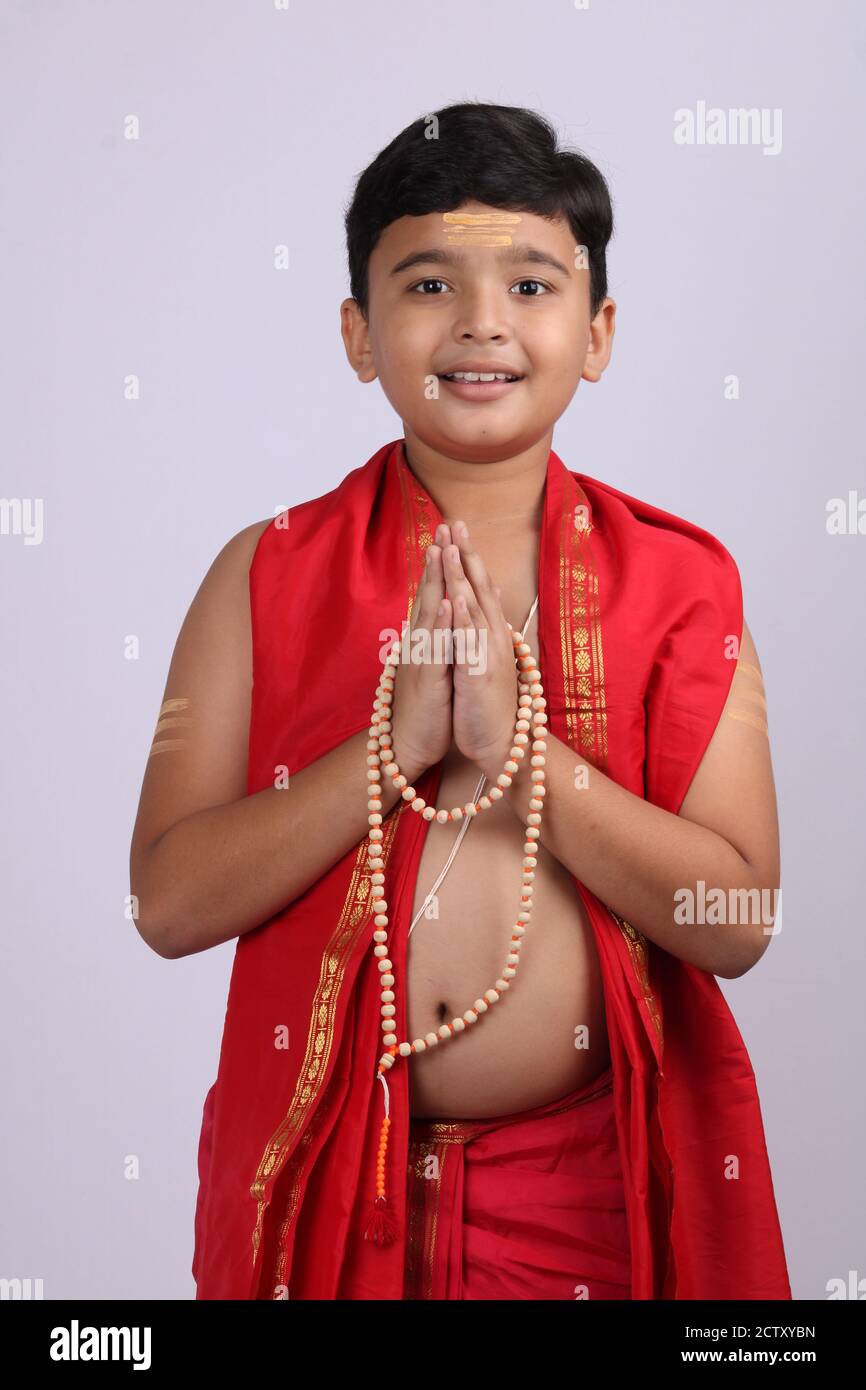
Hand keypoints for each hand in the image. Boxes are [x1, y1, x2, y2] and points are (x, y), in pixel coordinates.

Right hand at [388, 523, 454, 784]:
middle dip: (437, 561)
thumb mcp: (434, 669)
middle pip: (428, 596)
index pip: (432, 596)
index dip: (439, 565)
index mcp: (424, 642)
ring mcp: (422, 661)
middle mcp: (419, 645)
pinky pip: (436, 650)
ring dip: (436, 582)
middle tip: (443, 526)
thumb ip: (439, 640)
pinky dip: (441, 626)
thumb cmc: (424, 710)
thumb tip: (444, 614)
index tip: (447, 534)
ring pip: (429, 615)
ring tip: (441, 551)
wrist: (406, 747)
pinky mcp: (429, 682)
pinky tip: (447, 604)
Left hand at [442, 521, 519, 782]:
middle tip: (455, 521)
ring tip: (452, 546)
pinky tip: (456, 597)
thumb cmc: (490, 706)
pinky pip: (470, 642)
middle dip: (466, 554)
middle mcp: (492, 638)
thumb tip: (480, 605)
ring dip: (463, 576)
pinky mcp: (479, 674)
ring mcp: (487, 654)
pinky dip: (463, 618)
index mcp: (490, 634)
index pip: (479, 588)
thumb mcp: (484, 661)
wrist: (502, 745)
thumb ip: (482, 632)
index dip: (468, 558)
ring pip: (474, 607)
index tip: (456, 529)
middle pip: (479, 588)